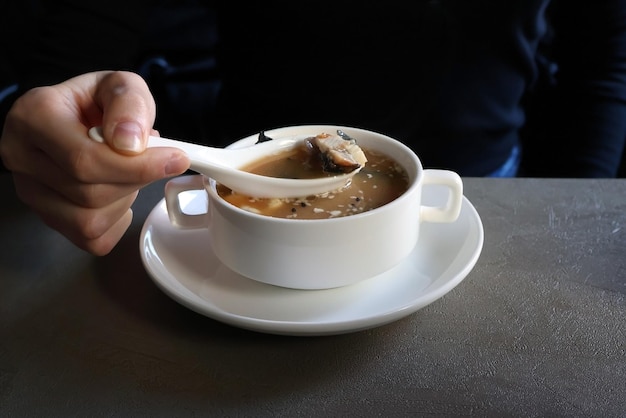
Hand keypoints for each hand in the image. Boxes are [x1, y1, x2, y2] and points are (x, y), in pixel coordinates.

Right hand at [0, 71, 189, 254]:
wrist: (80, 118)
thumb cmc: (98, 103)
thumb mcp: (121, 85)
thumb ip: (130, 104)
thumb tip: (131, 143)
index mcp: (34, 117)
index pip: (85, 160)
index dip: (137, 166)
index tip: (176, 159)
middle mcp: (22, 157)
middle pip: (90, 193)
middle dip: (134, 180)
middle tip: (153, 159)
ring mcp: (30, 193)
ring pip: (88, 221)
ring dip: (124, 200)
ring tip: (126, 173)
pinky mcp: (46, 219)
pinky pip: (91, 239)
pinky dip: (116, 220)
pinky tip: (117, 194)